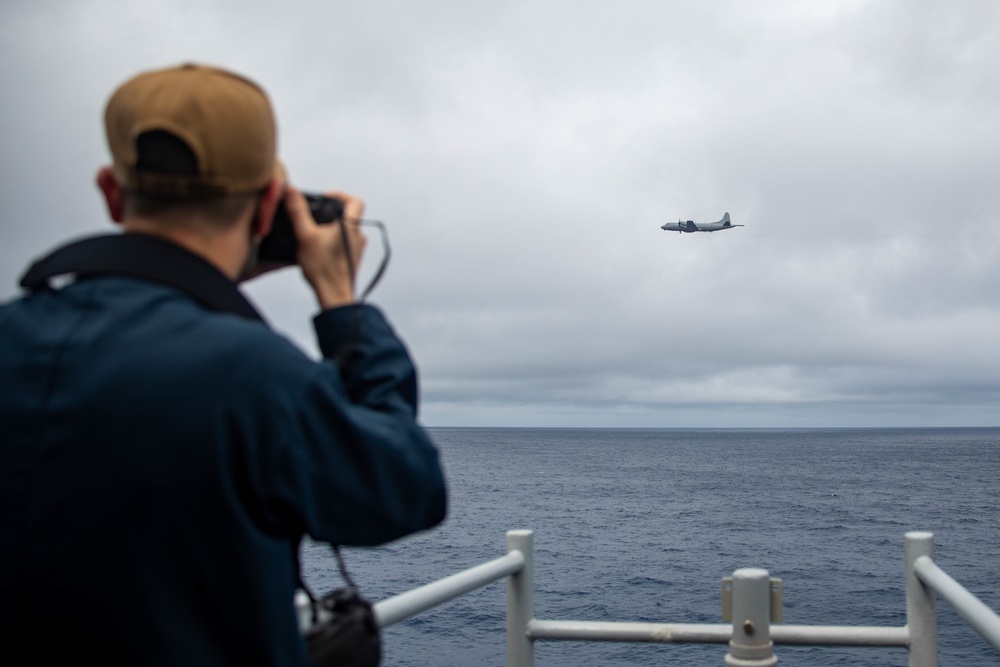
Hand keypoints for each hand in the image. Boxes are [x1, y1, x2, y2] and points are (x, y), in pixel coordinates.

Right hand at [285, 186, 366, 308]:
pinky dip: (332, 241)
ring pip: (345, 230)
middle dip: (330, 212)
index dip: (340, 195)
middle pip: (348, 215)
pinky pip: (343, 243)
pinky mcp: (352, 260)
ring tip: (312, 233)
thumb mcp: (305, 235)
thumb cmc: (322, 267)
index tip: (324, 198)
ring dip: (330, 227)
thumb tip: (291, 191)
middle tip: (313, 216)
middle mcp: (359, 236)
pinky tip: (317, 248)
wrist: (334, 295)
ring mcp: (358, 249)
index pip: (355, 200)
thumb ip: (298, 212)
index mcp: (351, 226)